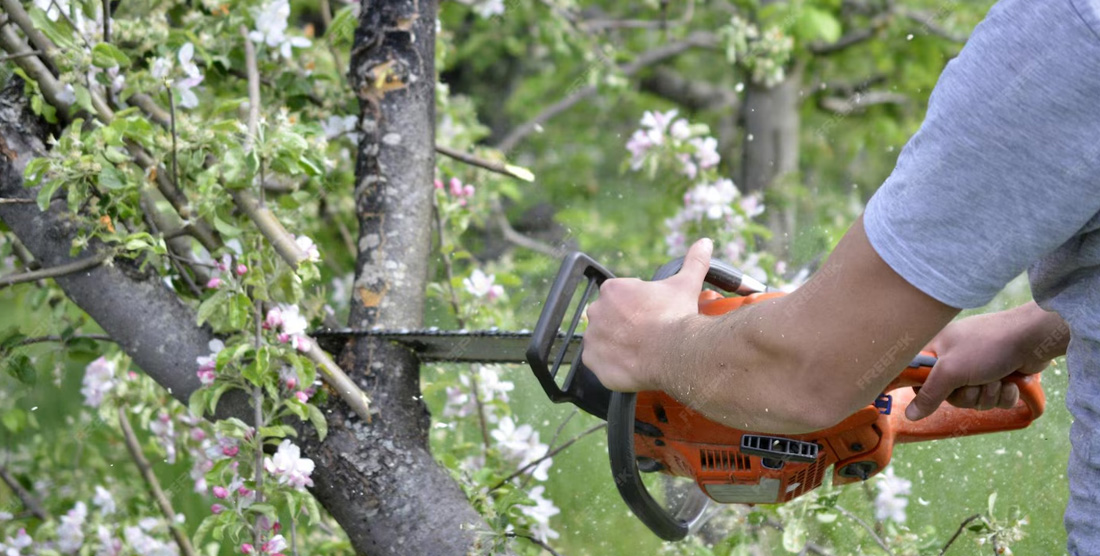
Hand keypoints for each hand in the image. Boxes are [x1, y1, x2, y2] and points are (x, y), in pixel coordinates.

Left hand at [582, 238, 712, 391]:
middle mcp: (597, 310)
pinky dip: (609, 364)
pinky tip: (629, 364)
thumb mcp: (686, 285)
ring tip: (639, 351)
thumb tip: (705, 243)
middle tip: (646, 334)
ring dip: (615, 343)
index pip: (620, 296)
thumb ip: (693, 262)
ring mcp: (593, 337)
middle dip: (624, 324)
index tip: (651, 315)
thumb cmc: (676, 316)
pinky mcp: (592, 360)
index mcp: (613, 289)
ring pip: (603, 339)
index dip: (637, 306)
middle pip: (609, 317)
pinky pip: (597, 362)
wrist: (675, 352)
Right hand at [906, 307, 1053, 420]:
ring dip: (988, 395)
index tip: (942, 389)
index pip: (920, 378)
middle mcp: (956, 359)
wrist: (1033, 338)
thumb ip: (929, 394)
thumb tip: (909, 414)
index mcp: (938, 350)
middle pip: (951, 396)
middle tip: (976, 382)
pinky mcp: (1000, 376)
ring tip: (997, 378)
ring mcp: (979, 368)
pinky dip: (1005, 395)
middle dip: (968, 395)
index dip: (929, 390)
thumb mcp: (951, 370)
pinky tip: (1010, 382)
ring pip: (975, 400)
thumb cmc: (987, 346)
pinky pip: (995, 400)